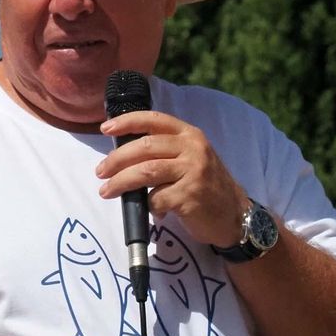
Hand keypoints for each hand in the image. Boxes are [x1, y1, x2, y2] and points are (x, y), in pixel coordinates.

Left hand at [94, 111, 252, 248]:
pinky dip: (149, 207)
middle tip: (100, 172)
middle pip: (144, 147)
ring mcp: (193, 171)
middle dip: (116, 160)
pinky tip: (154, 211)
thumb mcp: (191, 158)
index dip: (127, 121)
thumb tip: (122, 155)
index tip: (106, 128)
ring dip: (120, 182)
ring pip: (146, 171)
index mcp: (189, 135)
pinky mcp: (190, 196)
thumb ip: (165, 151)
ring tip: (107, 191)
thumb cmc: (206, 186)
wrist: (235, 215)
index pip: (154, 119)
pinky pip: (156, 199)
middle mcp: (193, 149)